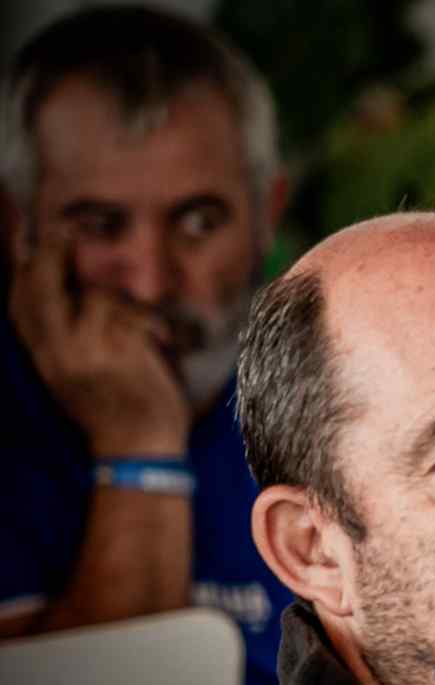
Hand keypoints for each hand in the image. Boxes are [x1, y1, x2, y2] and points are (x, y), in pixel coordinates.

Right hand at [9, 222, 189, 456]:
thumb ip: (66, 335)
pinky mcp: (120, 350)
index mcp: (43, 357)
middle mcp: (56, 351)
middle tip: (65, 231)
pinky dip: (154, 322)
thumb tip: (71, 290)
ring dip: (127, 304)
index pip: (18, 302)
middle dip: (52, 254)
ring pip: (99, 296)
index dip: (19, 265)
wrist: (139, 449)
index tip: (23, 237)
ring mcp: (86, 349)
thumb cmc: (116, 411)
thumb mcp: (75, 375)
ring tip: (146, 331)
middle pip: (42, 286)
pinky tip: (163, 342)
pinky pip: (135, 313)